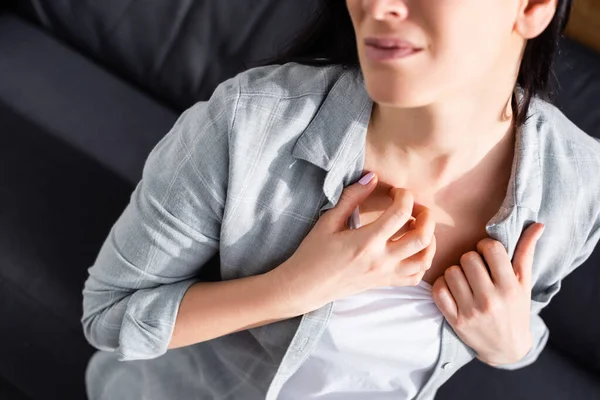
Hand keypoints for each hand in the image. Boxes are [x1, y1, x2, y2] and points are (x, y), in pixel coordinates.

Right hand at [269, 172, 436, 314]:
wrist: (304, 287)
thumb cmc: (312, 253)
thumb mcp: (328, 221)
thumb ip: (352, 197)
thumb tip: (372, 177)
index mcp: (366, 241)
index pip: (400, 213)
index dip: (404, 196)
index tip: (396, 192)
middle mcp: (381, 260)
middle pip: (422, 237)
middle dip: (426, 216)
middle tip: (415, 207)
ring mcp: (385, 274)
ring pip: (424, 259)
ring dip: (429, 239)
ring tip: (418, 226)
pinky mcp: (384, 283)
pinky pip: (415, 277)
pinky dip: (422, 262)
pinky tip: (413, 248)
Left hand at [431, 222, 544, 365]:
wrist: (506, 348)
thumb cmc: (515, 309)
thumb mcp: (524, 283)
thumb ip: (526, 252)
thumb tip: (537, 224)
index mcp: (510, 287)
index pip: (491, 249)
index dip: (486, 246)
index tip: (486, 254)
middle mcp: (491, 299)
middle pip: (467, 258)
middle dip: (470, 259)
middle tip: (475, 268)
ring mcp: (471, 311)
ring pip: (451, 272)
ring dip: (455, 272)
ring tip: (465, 279)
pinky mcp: (455, 320)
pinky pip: (438, 290)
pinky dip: (442, 286)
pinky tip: (452, 289)